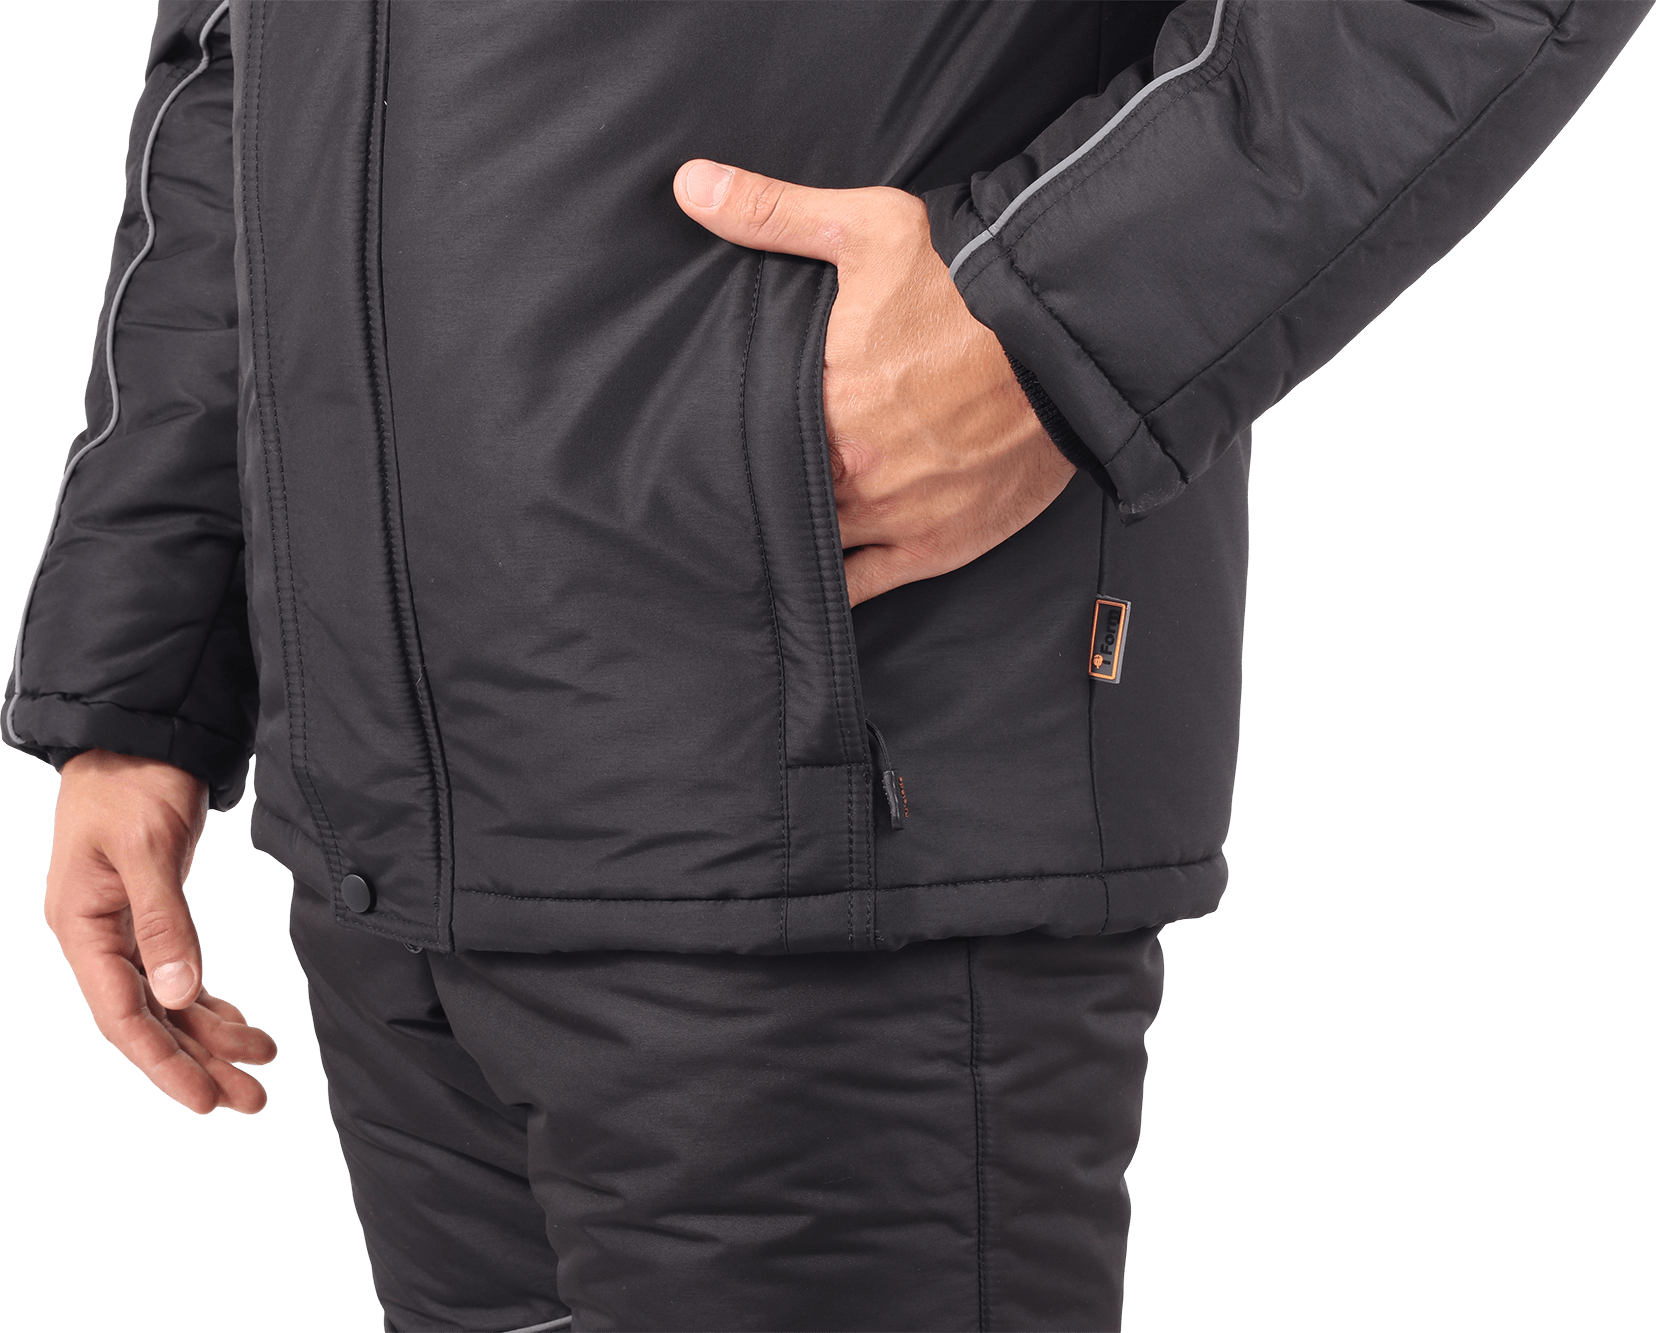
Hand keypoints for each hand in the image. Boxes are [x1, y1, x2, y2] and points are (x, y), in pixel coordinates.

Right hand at [45, 750, 275, 1113]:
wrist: (134, 736)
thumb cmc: (129, 783)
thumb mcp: (146, 848)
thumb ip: (163, 921)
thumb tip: (179, 993)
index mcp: (82, 928)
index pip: (122, 1014)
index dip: (163, 1062)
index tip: (202, 1100)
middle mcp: (100, 937)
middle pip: (150, 1019)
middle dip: (198, 1063)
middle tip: (249, 1102)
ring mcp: (124, 928)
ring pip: (169, 1001)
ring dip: (212, 1038)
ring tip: (259, 1070)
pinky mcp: (152, 913)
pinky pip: (179, 974)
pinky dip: (209, 1002)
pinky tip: (240, 1025)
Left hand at [674, 160, 1076, 605]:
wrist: (1071, 342)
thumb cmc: (972, 285)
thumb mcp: (870, 228)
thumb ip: (773, 213)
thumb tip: (690, 185)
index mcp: (823, 403)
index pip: (748, 442)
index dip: (728, 445)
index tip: (711, 444)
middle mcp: (853, 471)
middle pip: (780, 497)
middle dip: (762, 491)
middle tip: (732, 490)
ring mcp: (894, 518)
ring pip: (816, 545)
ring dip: (796, 536)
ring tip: (768, 531)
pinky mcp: (936, 549)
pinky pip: (865, 587)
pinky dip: (835, 587)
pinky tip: (809, 582)